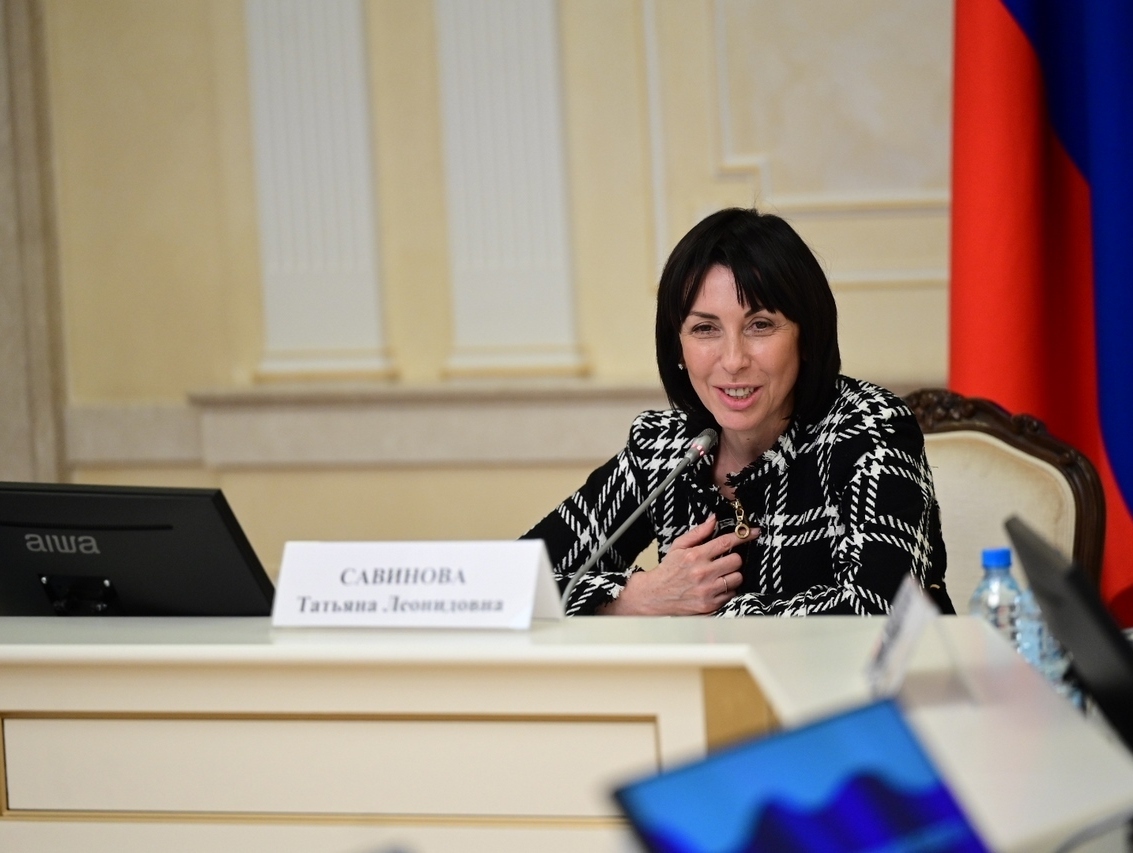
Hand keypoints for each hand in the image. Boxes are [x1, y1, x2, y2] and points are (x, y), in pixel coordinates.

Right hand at [601, 514, 750, 614]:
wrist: (655, 596)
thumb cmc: (668, 570)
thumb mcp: (678, 546)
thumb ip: (698, 533)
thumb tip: (713, 519)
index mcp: (695, 556)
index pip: (726, 542)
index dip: (743, 536)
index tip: (754, 532)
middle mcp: (702, 573)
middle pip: (736, 560)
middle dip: (733, 558)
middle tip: (725, 560)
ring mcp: (707, 590)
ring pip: (737, 578)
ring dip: (732, 575)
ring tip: (721, 574)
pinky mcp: (710, 605)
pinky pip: (732, 594)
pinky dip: (728, 590)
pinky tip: (716, 587)